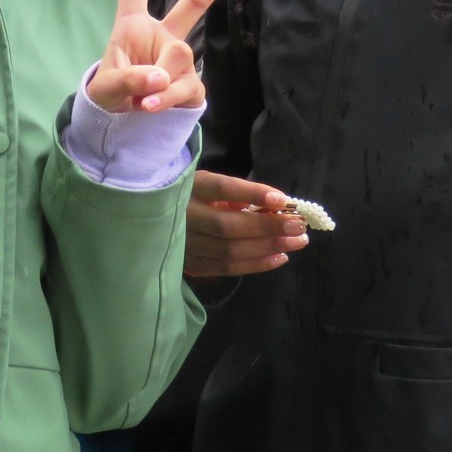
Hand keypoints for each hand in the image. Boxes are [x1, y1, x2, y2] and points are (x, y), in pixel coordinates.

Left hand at [85, 0, 252, 113]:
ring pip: (181, 57)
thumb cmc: (110, 91)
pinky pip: (186, 87)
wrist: (121, 121)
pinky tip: (150, 107)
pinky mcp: (193, 82)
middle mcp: (162, 33)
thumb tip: (161, 77)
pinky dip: (167, 100)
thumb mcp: (107, 85)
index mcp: (133, 23)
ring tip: (140, 97)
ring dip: (158, 82)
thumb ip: (130, 78)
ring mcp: (181, 57)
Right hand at [184, 171, 306, 277]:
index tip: (281, 199)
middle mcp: (184, 217)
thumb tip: (273, 206)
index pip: (222, 189)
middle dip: (268, 227)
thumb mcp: (205, 184)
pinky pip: (227, 268)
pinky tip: (279, 257)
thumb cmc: (189, 196)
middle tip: (299, 225)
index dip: (252, 194)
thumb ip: (233, 193)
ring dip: (268, 247)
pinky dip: (256, 264)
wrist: (152, 222)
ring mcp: (185, 245)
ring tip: (296, 241)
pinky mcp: (190, 264)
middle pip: (229, 226)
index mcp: (188, 188)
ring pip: (230, 251)